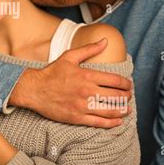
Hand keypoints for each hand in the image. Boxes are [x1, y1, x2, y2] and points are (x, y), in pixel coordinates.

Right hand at [11, 39, 131, 127]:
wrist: (34, 90)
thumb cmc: (52, 73)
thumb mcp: (70, 57)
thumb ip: (89, 49)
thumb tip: (105, 41)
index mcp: (87, 76)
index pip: (115, 81)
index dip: (126, 84)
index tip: (129, 85)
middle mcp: (87, 91)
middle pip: (116, 96)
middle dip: (126, 97)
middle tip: (129, 96)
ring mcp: (82, 106)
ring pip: (110, 110)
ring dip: (122, 110)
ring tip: (126, 109)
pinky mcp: (77, 117)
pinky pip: (99, 122)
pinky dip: (111, 123)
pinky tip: (118, 121)